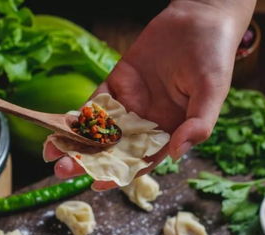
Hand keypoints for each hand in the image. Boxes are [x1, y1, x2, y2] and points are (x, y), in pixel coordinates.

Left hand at [44, 0, 254, 189]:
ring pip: (98, 130)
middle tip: (62, 170)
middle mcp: (145, 124)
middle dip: (87, 161)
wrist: (198, 18)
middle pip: (112, 150)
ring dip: (75, 141)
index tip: (96, 185)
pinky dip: (79, 115)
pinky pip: (95, 104)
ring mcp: (128, 104)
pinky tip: (61, 124)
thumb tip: (176, 154)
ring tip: (51, 151)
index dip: (118, 174)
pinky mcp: (115, 85)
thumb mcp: (212, 92)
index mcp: (168, 132)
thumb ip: (198, 124)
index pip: (140, 161)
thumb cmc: (213, 57)